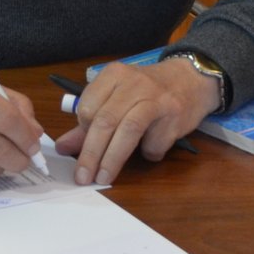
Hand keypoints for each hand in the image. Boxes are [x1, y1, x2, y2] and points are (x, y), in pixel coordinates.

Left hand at [60, 58, 219, 186]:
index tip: (83, 148)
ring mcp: (155, 97)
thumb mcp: (117, 100)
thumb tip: (62, 147)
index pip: (87, 107)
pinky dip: (148, 152)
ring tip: (103, 178)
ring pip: (127, 131)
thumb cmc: (148, 92)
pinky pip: (154, 142)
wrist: (191, 79)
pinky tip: (150, 148)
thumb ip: (89, 124)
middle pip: (105, 121)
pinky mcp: (174, 113)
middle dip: (90, 154)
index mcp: (113, 75)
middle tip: (82, 177)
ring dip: (112, 159)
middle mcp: (133, 82)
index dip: (83, 132)